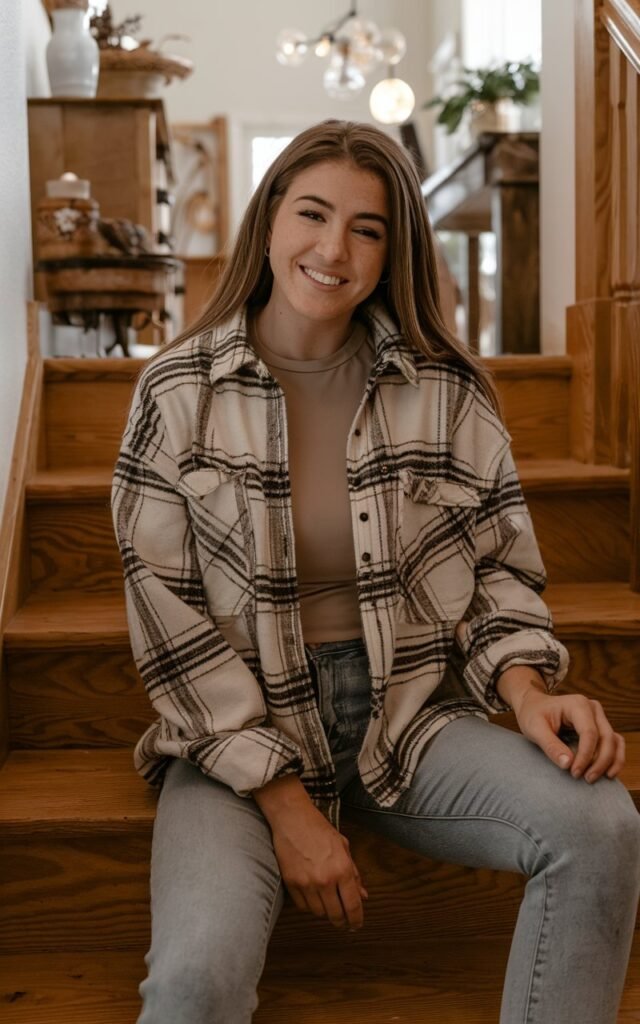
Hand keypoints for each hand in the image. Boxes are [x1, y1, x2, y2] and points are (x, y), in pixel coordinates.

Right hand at [254, 775, 367, 929]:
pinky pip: (303, 906)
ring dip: (325, 912)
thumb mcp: (343, 847)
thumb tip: (363, 895)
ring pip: (319, 913)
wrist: (292, 818)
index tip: (357, 925)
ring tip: (328, 904)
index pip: (353, 905)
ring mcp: (306, 883)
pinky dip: (309, 906)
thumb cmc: (319, 829)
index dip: (356, 920)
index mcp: (342, 869)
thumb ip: (354, 873)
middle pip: (336, 915)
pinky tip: (313, 897)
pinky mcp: (291, 884)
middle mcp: (325, 879)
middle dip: (342, 921)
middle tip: (344, 922)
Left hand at [512, 687, 625, 782]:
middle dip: (599, 762)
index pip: (589, 733)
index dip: (585, 756)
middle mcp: (593, 709)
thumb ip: (550, 746)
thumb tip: (568, 764)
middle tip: (586, 779)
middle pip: (606, 738)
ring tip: (594, 778)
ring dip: (609, 762)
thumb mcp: (534, 728)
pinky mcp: (601, 727)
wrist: (534, 706)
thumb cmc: (533, 714)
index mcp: (577, 704)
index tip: (575, 773)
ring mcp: (599, 717)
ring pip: (614, 741)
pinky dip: (614, 758)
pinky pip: (615, 743)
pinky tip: (608, 773)